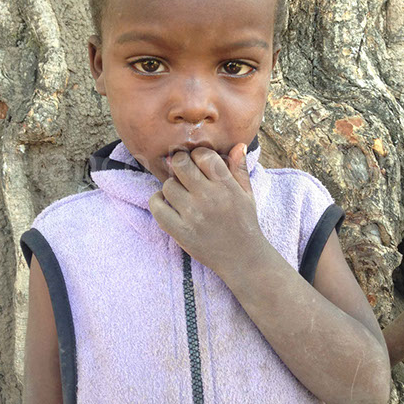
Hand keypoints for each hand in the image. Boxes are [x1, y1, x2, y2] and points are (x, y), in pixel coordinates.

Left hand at [148, 143, 268, 276]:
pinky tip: (166, 203)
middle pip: (180, 164)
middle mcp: (209, 197)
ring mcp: (193, 215)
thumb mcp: (247, 194)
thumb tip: (238, 145)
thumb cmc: (244, 222)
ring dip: (172, 186)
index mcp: (226, 185)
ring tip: (180, 192)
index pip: (203, 155)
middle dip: (180, 164)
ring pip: (168, 185)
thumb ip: (240, 169)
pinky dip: (157, 201)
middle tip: (183, 172)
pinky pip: (157, 207)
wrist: (243, 258)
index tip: (198, 162)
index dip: (197, 155)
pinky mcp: (181, 231)